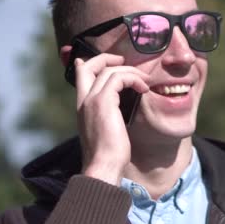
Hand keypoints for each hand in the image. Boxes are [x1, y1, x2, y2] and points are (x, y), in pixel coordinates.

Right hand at [74, 52, 149, 184]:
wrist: (103, 166)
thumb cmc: (109, 155)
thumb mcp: (107, 132)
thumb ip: (109, 117)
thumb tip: (120, 113)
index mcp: (82, 107)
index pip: (80, 76)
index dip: (88, 63)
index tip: (102, 60)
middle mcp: (84, 100)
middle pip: (90, 65)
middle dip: (107, 58)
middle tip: (124, 61)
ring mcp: (92, 100)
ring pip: (109, 70)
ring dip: (131, 71)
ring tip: (144, 81)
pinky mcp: (104, 101)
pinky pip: (120, 78)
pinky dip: (134, 79)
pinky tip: (144, 89)